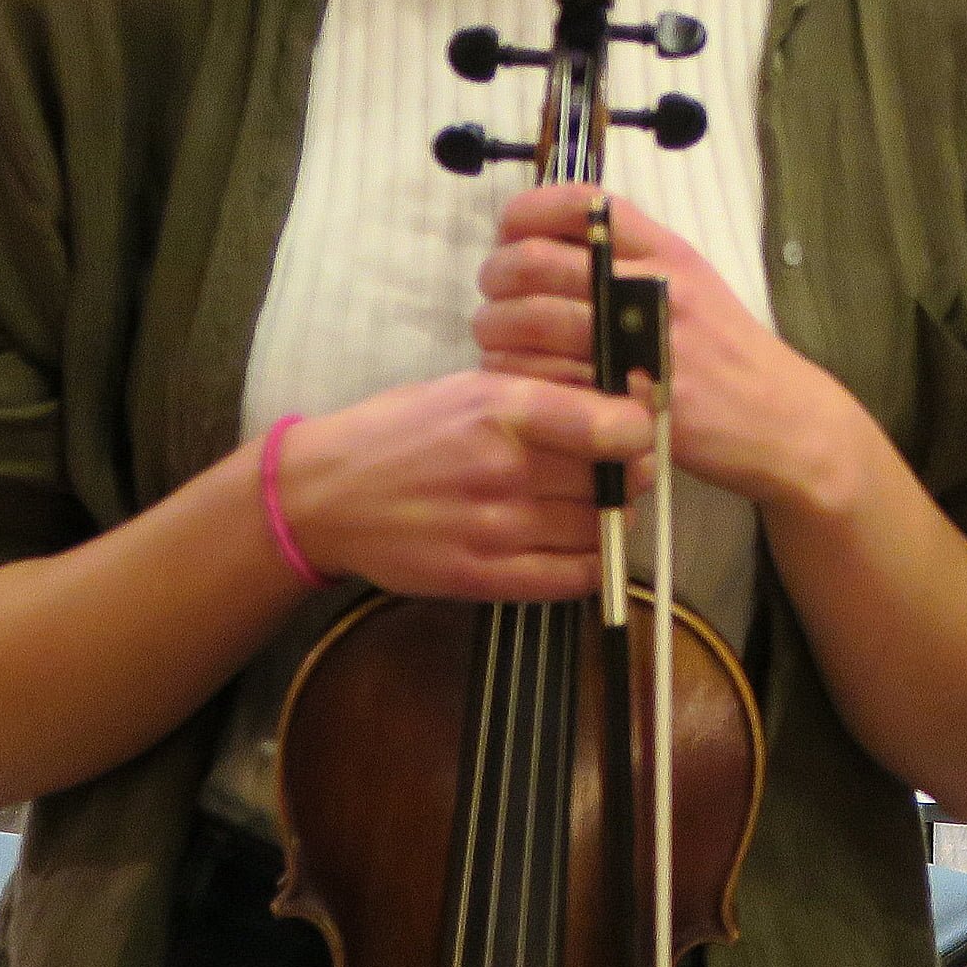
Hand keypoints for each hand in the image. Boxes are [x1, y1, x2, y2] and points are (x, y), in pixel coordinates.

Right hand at [271, 368, 644, 601]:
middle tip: (626, 467)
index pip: (608, 425)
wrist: (324, 496)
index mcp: (500, 409)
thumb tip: (619, 402)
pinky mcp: (481, 577)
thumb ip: (541, 395)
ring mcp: (493, 529)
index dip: (641, 429)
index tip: (642, 428)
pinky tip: (587, 546)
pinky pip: (569, 578)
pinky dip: (593, 564)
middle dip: (630, 473)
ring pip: (598, 529)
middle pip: (610, 480)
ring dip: (613, 518)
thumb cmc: (402, 431)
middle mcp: (503, 470)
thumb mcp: (469, 388)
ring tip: (602, 503)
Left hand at [476, 185, 873, 518]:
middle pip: (536, 261)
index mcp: (665, 251)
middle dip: (495, 276)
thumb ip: (633, 256)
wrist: (780, 419)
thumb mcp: (692, 283)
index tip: (510, 233)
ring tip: (496, 341)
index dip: (526, 212)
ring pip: (529, 322)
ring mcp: (640, 344)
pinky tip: (516, 381)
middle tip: (493, 296)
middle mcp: (652, 286)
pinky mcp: (628, 397)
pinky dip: (515, 378)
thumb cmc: (726, 351)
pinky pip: (545, 379)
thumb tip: (554, 238)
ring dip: (494, 331)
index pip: (579, 203)